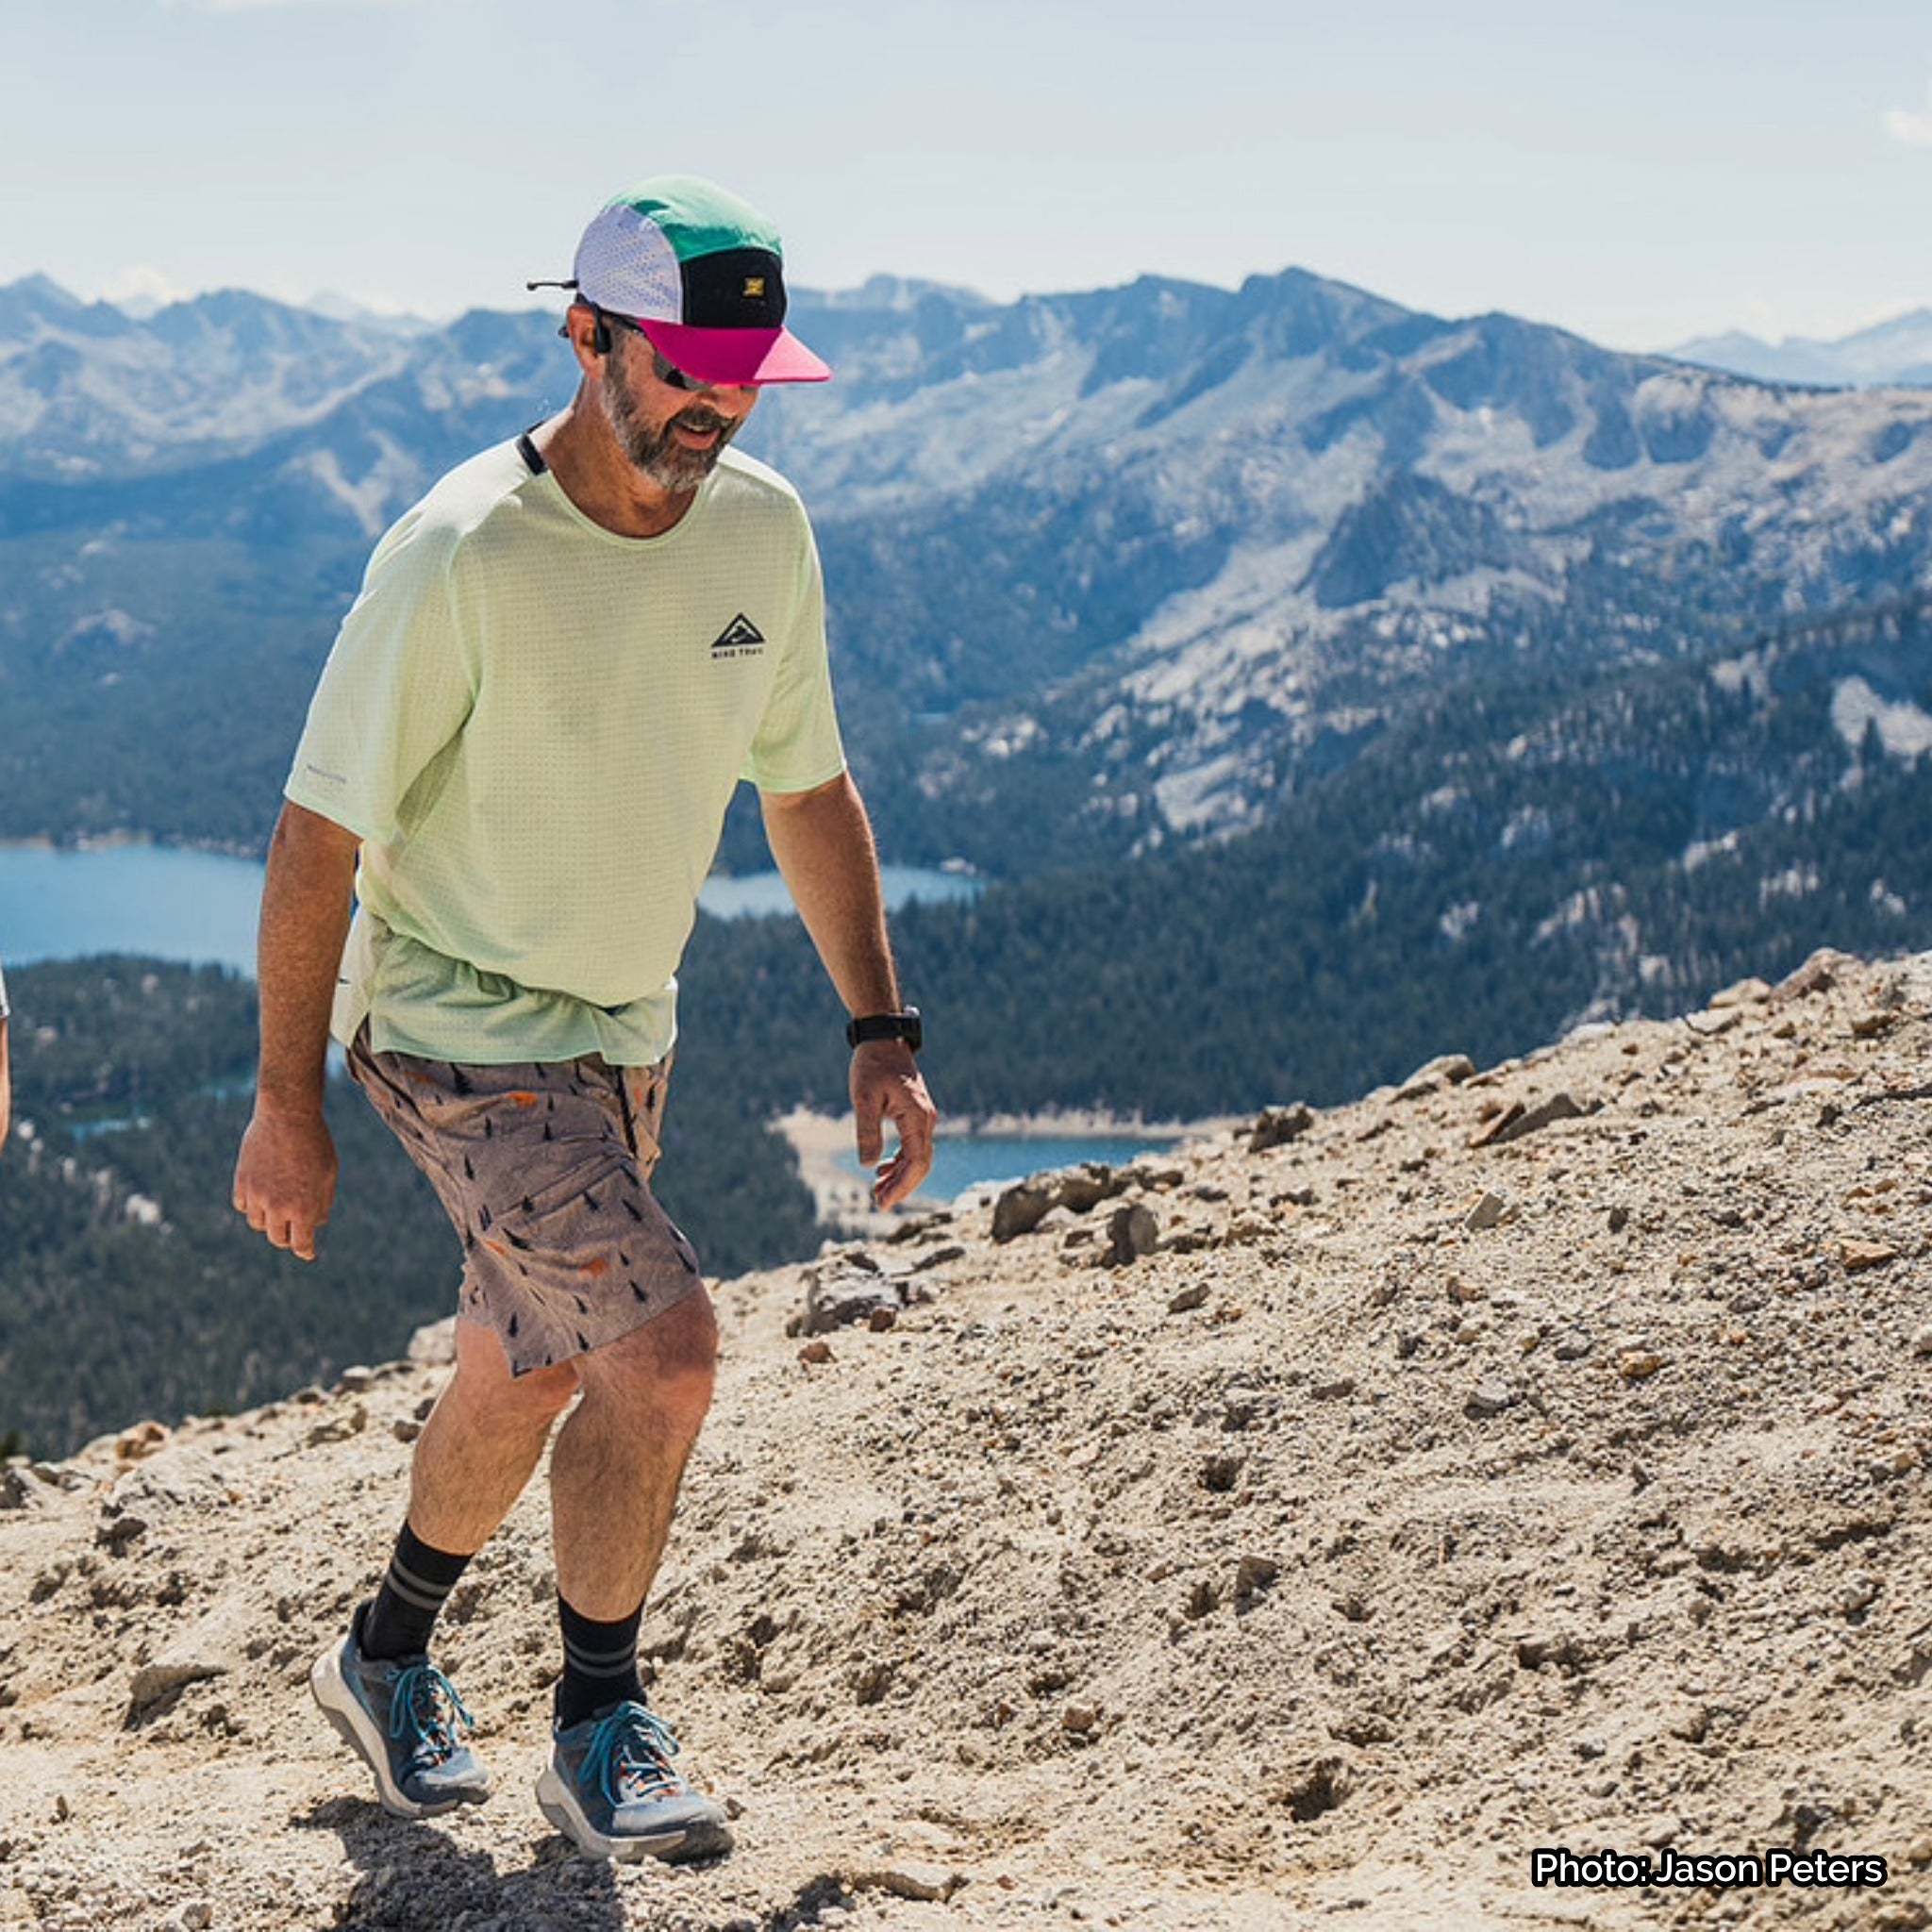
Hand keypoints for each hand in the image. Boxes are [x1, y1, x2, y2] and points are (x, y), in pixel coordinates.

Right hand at [232, 1104, 339, 1260]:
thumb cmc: (315, 1144)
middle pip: (278, 1238)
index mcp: (304, 1207)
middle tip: (294, 1230)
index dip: (306, 1251)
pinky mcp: (242, 1182)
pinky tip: (262, 1197)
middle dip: (288, 1237)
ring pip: (258, 1224)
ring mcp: (257, 1195)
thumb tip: (316, 1224)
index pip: (301, 1244)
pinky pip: (243, 1205)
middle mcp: (278, 1207)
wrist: (288, 1116)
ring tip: (279, 1208)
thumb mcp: (328, 1173)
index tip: (308, 1253)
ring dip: (269, 1221)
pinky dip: (252, 1205)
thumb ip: (322, 1202)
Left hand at [850, 1040, 935, 1211]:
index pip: (917, 1161)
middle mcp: (926, 1119)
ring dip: (900, 1176)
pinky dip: (900, 1162)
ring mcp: (923, 1117)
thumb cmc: (872, 1066)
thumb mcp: (863, 1099)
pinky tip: (883, 1170)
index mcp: (918, 1116)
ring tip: (877, 1191)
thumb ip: (867, 1132)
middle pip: (921, 1164)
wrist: (883, 1039)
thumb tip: (869, 1166)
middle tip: (878, 1203)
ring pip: (918, 1156)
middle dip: (902, 1186)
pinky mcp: (916, 1115)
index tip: (882, 1201)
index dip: (902, 1186)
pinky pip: (913, 1145)